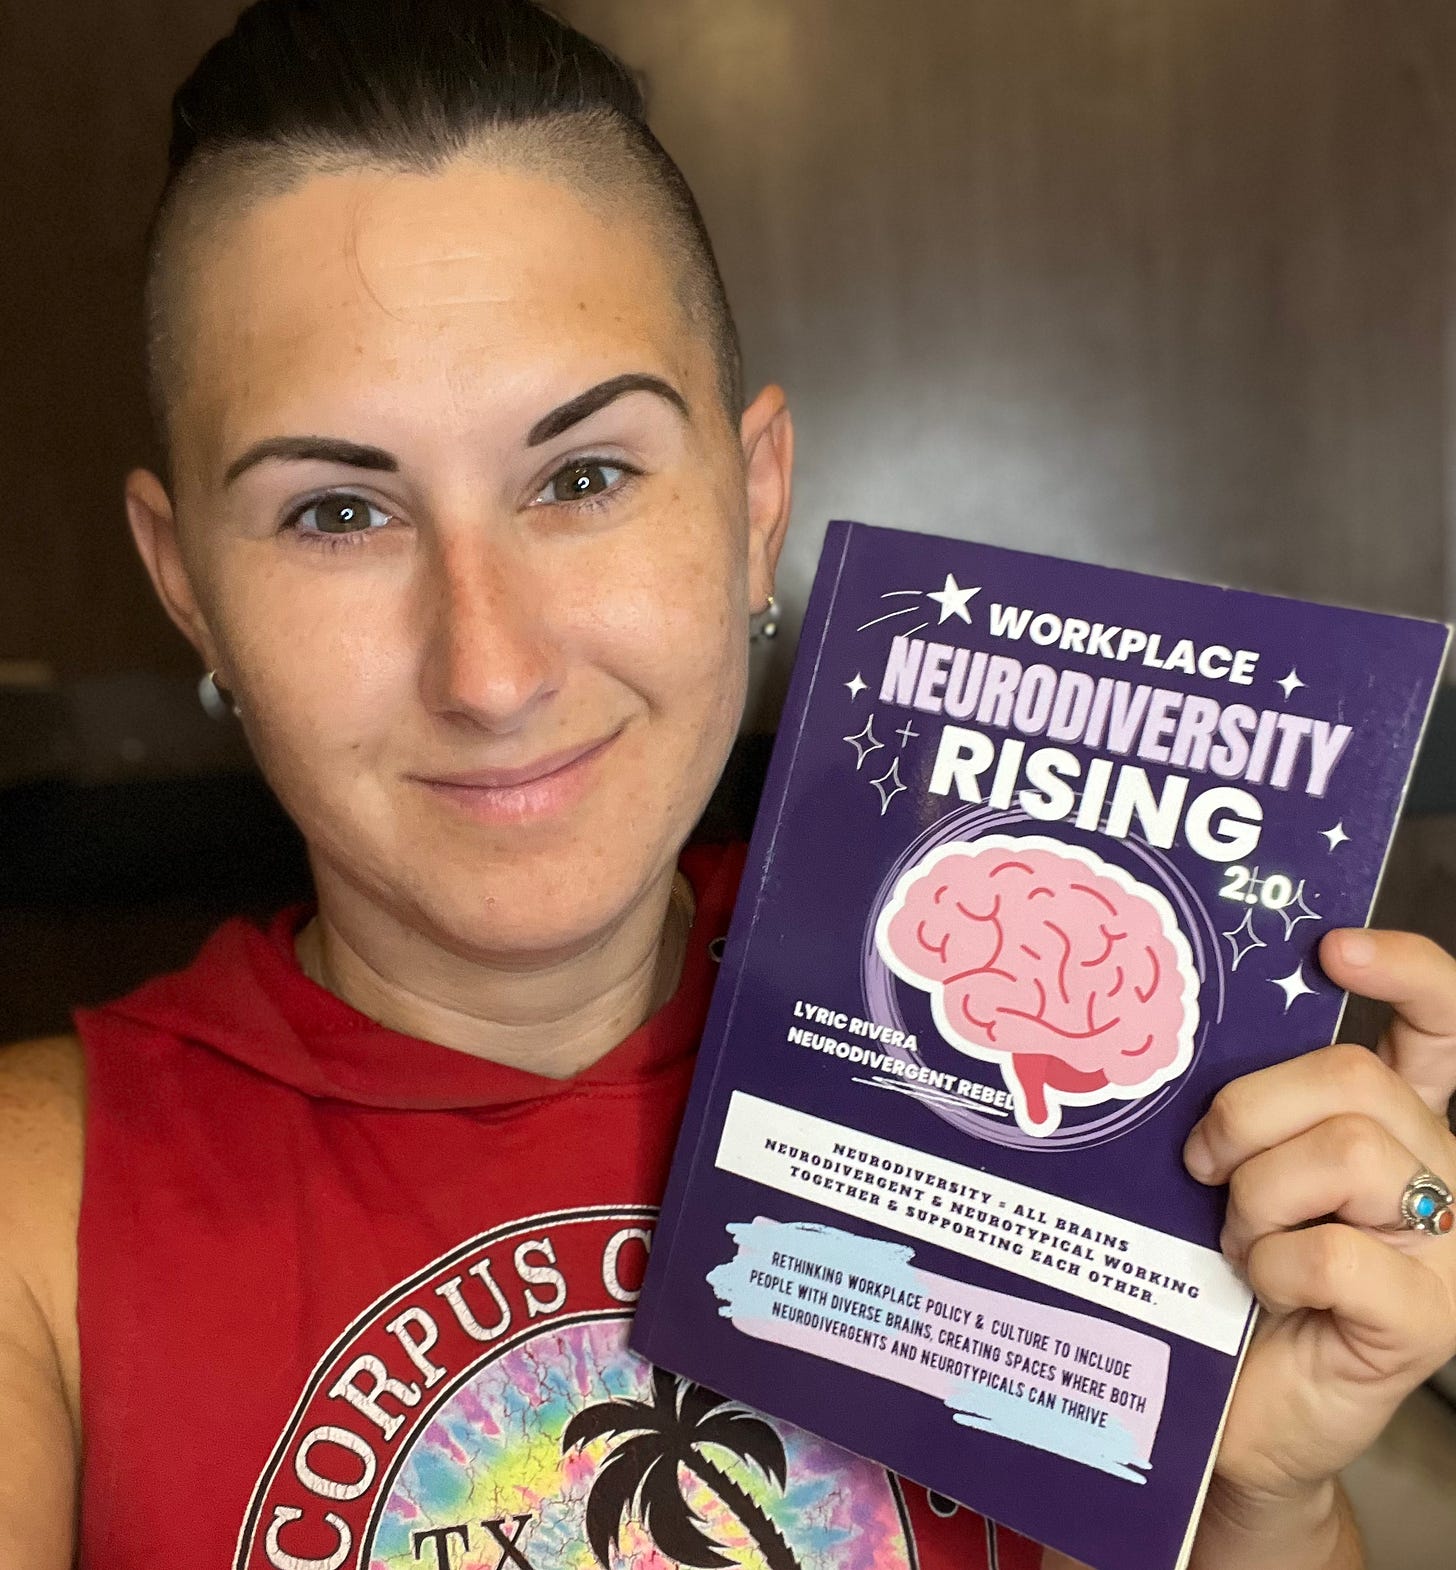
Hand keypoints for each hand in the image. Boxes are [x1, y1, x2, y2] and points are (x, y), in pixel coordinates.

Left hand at [1182, 928, 1455, 1513]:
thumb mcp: (1232, 1167)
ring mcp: (1445, 1247)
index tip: (1332, 951)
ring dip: (1257, 1197)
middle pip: (1355, 1078)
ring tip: (1237, 1241)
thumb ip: (1249, 1107)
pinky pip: (1334, 1252)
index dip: (1405, 970)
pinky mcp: (1426, 1321)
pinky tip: (1261, 1289)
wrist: (1232, 1406)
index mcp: (1395, 1121)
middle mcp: (1438, 1171)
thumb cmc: (1221, 1274)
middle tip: (1201, 1163)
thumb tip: (1183, 1030)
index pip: (1439, 1020)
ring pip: (1347, 1154)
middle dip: (1250, 1112)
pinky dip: (1273, 1264)